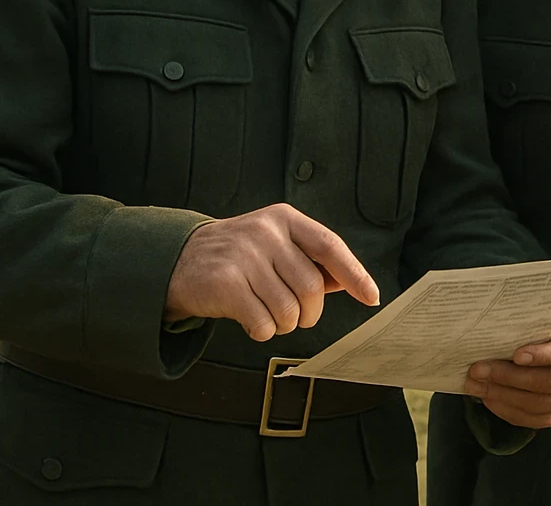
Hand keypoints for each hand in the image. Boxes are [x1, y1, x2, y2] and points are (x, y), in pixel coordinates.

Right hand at [164, 204, 378, 341]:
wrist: (179, 261)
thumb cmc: (239, 257)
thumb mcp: (276, 245)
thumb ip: (312, 262)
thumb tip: (352, 282)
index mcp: (284, 219)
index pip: (330, 246)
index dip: (355, 274)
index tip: (372, 297)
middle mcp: (265, 232)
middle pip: (311, 287)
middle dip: (310, 312)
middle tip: (300, 317)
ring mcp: (243, 256)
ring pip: (288, 309)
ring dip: (285, 324)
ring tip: (270, 316)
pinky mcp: (225, 284)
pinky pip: (263, 323)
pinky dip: (263, 331)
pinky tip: (252, 321)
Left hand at [465, 319, 550, 428]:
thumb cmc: (550, 323)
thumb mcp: (550, 313)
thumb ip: (536, 319)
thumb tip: (501, 324)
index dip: (544, 356)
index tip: (517, 355)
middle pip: (550, 381)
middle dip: (511, 377)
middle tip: (480, 369)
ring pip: (539, 404)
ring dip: (503, 395)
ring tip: (477, 384)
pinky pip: (532, 419)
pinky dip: (507, 409)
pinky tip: (488, 397)